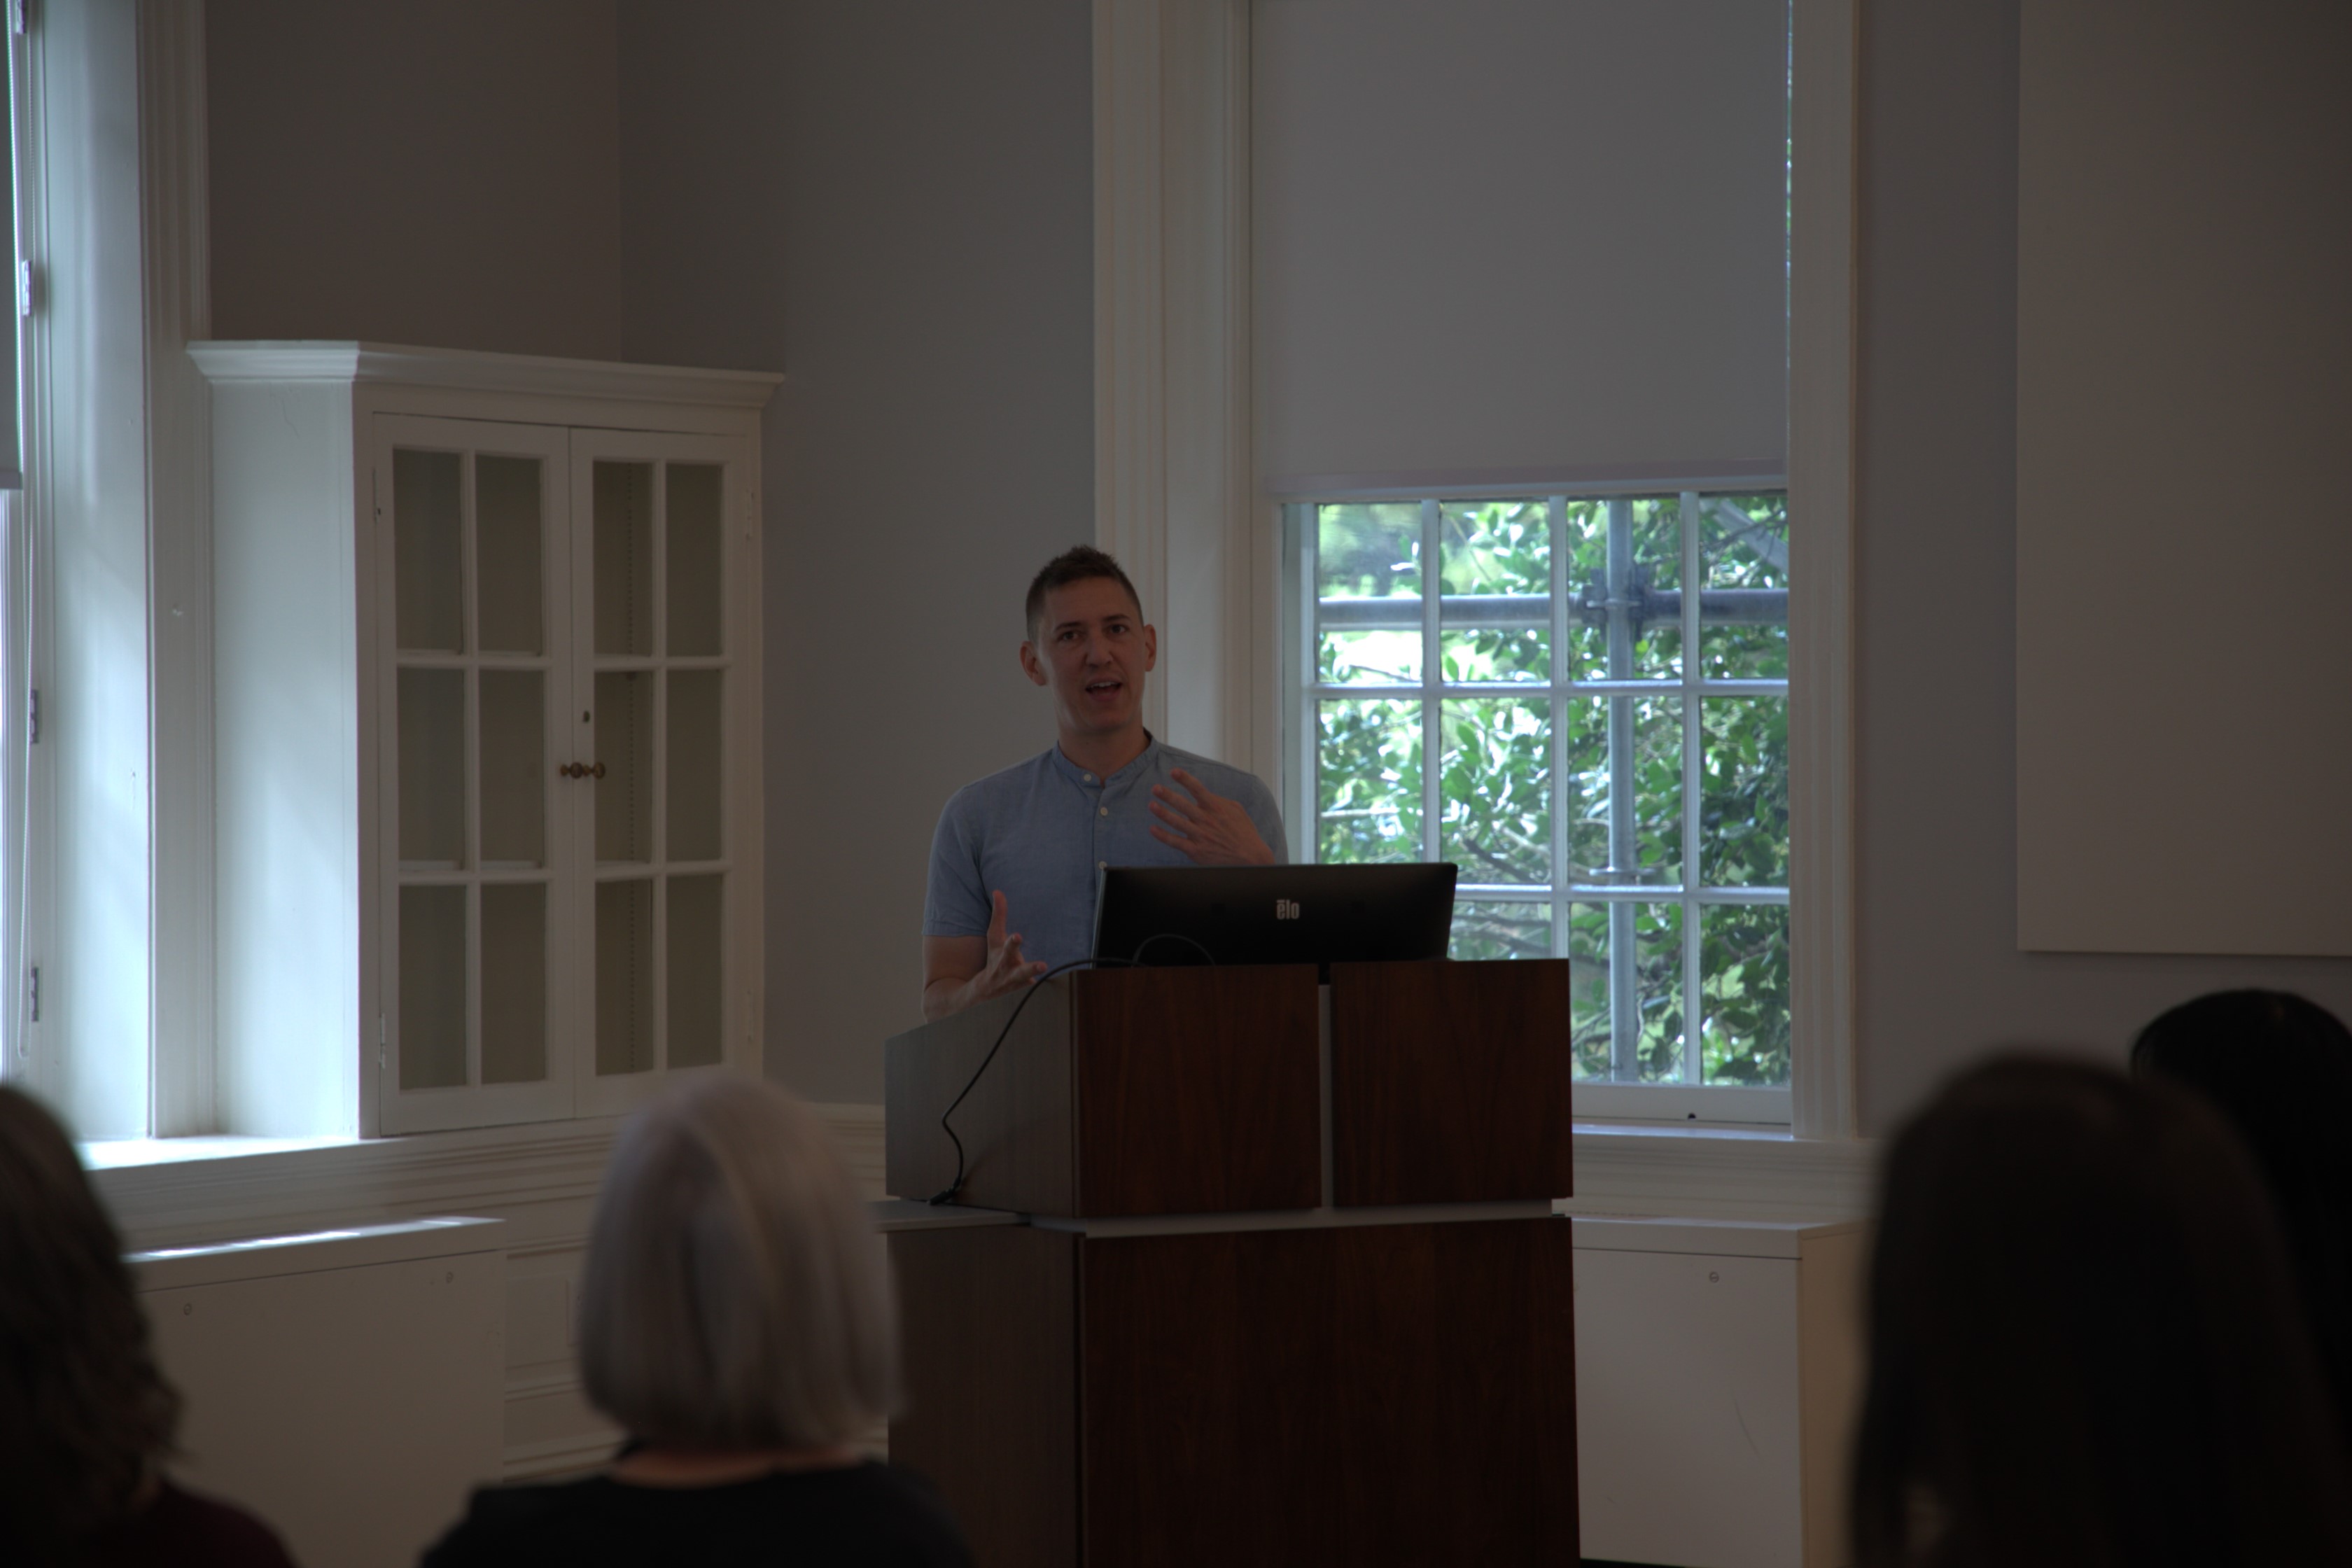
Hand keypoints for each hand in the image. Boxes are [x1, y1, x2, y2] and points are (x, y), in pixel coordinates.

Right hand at [970, 890, 1047, 1001]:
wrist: (985, 987)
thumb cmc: (994, 955)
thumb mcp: (994, 936)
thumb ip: (999, 915)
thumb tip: (998, 891)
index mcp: (998, 949)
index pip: (999, 936)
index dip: (1006, 929)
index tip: (1017, 934)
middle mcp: (1004, 962)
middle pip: (1009, 954)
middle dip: (1014, 946)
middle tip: (1021, 939)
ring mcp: (1012, 976)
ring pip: (1022, 973)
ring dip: (1031, 969)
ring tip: (1043, 965)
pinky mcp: (1021, 985)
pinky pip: (1029, 982)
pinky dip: (1033, 980)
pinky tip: (1039, 978)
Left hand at [1148, 768, 1274, 865]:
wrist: (1251, 857)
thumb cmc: (1243, 831)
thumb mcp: (1236, 810)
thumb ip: (1219, 800)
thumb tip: (1205, 794)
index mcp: (1216, 807)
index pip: (1198, 789)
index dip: (1185, 779)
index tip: (1173, 771)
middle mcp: (1207, 820)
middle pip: (1183, 805)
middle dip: (1168, 795)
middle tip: (1155, 788)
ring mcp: (1201, 836)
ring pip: (1177, 823)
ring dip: (1163, 813)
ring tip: (1151, 804)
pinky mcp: (1197, 851)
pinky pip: (1176, 842)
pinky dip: (1163, 836)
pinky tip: (1153, 829)